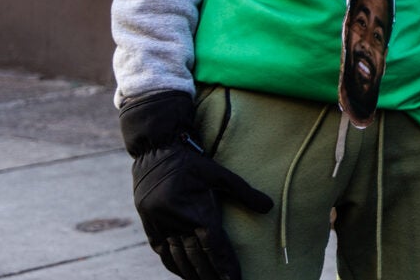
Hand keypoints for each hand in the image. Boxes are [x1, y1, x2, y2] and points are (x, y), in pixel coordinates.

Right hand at [120, 91, 273, 279]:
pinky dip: (173, 264)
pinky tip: (183, 273)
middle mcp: (178, 221)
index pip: (214, 245)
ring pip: (179, 257)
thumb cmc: (192, 161)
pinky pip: (162, 251)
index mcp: (197, 209)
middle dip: (212, 275)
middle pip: (197, 256)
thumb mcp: (219, 173)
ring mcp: (161, 224)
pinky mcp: (150, 224)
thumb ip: (244, 192)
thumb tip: (269, 207)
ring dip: (193, 274)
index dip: (225, 265)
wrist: (155, 152)